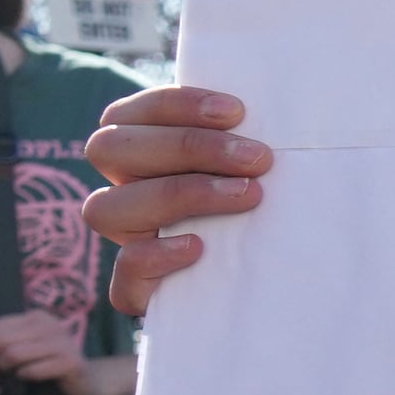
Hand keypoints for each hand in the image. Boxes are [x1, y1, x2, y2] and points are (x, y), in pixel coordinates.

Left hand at [0, 312, 122, 394]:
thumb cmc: (47, 366)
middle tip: (1, 372)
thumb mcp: (22, 349)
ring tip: (16, 374)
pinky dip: (25, 378)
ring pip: (13, 354)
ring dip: (8, 370)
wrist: (86, 384)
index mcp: (36, 317)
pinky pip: (31, 370)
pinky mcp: (70, 362)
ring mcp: (63, 342)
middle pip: (0, 338)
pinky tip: (33, 379)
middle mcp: (50, 324)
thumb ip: (1, 345)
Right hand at [85, 86, 271, 314]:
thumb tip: (290, 107)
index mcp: (140, 150)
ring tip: (247, 195)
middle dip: (187, 146)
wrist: (279, 282)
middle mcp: (124, 189)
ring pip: (104, 208)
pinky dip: (154, 256)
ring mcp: (127, 238)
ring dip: (178, 194)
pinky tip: (198, 246)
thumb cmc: (272, 201)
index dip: (176, 106)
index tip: (237, 112)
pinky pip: (123, 274)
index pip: (128, 114)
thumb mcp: (260, 164)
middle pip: (110, 149)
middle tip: (256, 158)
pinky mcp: (138, 288)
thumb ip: (251, 137)